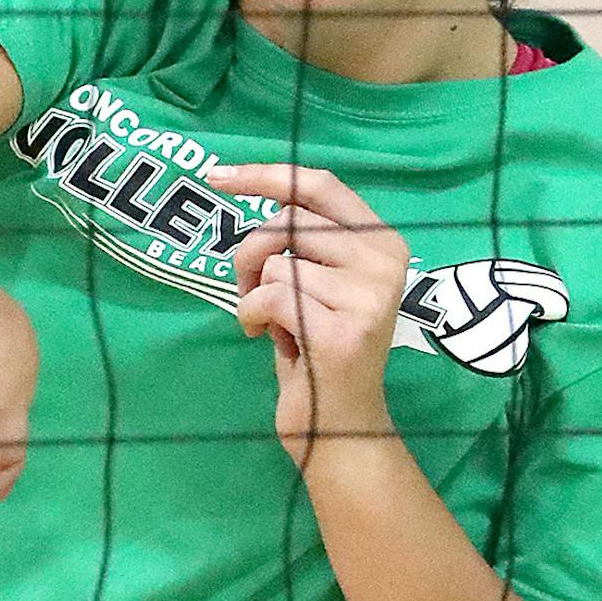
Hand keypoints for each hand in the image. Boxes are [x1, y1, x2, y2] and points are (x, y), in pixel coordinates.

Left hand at [208, 163, 406, 470]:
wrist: (339, 425)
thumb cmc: (319, 347)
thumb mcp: (320, 281)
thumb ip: (306, 238)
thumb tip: (253, 183)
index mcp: (383, 242)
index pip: (320, 185)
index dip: (265, 174)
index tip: (217, 174)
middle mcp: (384, 262)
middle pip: (288, 221)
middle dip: (250, 251)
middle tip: (247, 287)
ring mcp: (367, 296)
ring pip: (277, 261)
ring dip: (253, 292)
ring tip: (268, 322)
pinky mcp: (341, 330)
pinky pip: (271, 295)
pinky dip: (251, 315)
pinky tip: (264, 337)